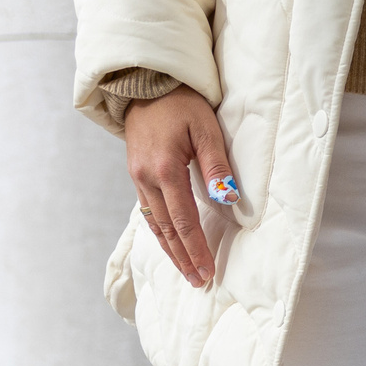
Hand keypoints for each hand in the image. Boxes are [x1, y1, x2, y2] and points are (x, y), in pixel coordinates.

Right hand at [123, 85, 237, 285]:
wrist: (145, 83)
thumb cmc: (180, 102)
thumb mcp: (205, 128)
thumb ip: (217, 165)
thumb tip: (229, 198)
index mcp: (164, 169)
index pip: (183, 220)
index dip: (196, 248)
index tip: (207, 271)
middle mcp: (145, 178)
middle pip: (166, 229)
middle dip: (183, 257)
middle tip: (198, 281)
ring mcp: (137, 177)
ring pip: (154, 223)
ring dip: (170, 249)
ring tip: (185, 271)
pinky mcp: (136, 174)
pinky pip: (147, 210)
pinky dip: (159, 231)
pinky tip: (169, 243)